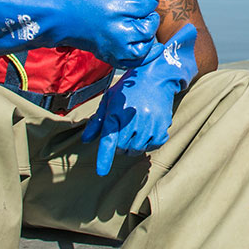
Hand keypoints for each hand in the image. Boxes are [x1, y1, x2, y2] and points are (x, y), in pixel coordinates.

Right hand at [0, 0, 159, 67]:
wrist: (58, 18)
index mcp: (115, 10)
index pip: (145, 7)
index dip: (151, 0)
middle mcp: (116, 31)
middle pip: (147, 29)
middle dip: (152, 19)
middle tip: (149, 13)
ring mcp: (112, 46)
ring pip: (143, 48)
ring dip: (149, 38)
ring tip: (146, 28)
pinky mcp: (108, 55)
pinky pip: (132, 62)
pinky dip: (143, 56)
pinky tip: (145, 46)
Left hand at [81, 24, 196, 173]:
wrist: (155, 76)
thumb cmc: (129, 89)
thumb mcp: (109, 100)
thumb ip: (97, 121)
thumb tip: (86, 139)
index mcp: (117, 113)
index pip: (109, 140)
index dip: (105, 158)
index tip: (101, 172)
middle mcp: (133, 120)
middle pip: (122, 148)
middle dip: (119, 146)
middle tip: (122, 134)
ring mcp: (149, 124)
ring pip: (137, 149)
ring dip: (133, 147)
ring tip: (134, 133)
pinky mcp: (162, 126)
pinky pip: (153, 145)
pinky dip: (148, 144)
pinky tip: (146, 133)